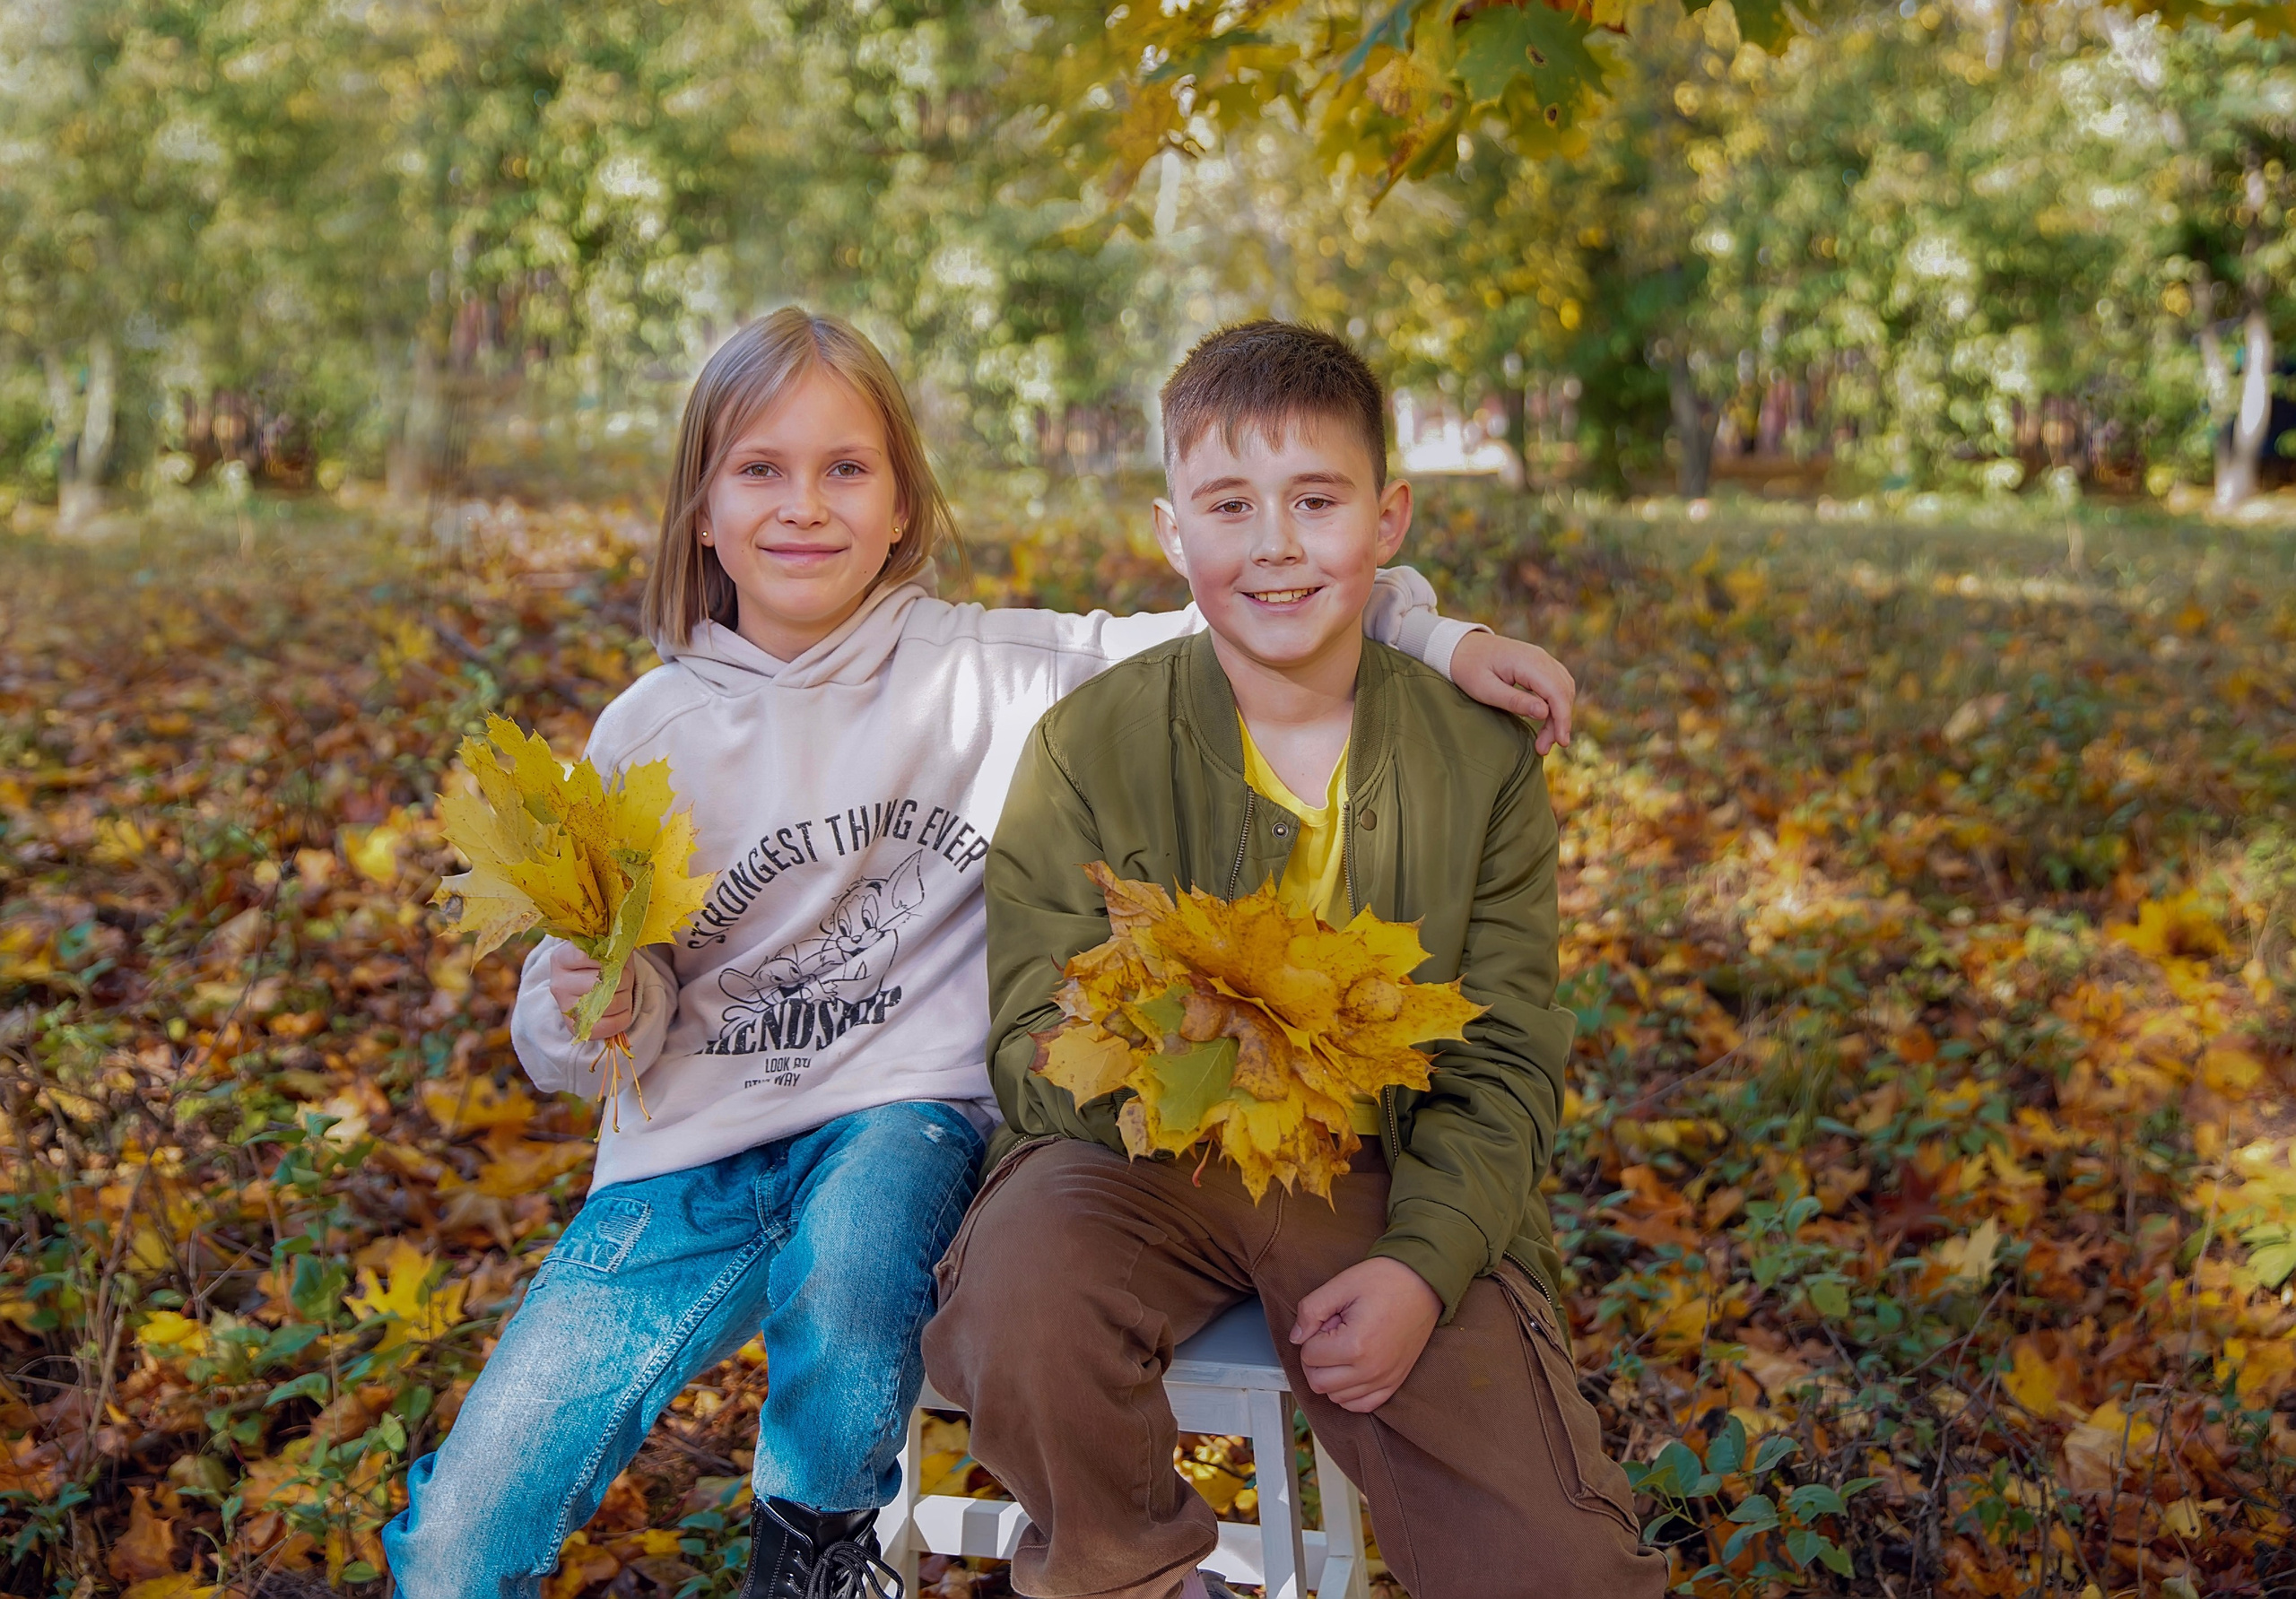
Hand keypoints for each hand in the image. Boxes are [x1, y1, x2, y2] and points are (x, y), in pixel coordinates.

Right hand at [547, 944, 636, 1037]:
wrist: (589, 985)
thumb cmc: (600, 962)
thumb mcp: (605, 947)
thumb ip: (612, 946)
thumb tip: (622, 949)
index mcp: (561, 958)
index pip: (586, 956)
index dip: (610, 957)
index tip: (616, 956)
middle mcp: (559, 984)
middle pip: (601, 983)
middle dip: (624, 978)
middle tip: (624, 976)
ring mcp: (566, 1008)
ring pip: (611, 1004)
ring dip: (626, 996)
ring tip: (621, 991)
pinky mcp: (577, 1028)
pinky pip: (612, 1024)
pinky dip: (624, 1015)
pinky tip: (620, 1007)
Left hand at [1289, 1257, 1441, 1413]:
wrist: (1424, 1283)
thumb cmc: (1385, 1280)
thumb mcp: (1341, 1285)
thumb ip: (1311, 1310)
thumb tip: (1296, 1337)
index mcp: (1356, 1346)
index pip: (1308, 1356)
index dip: (1313, 1334)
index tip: (1330, 1319)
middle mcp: (1371, 1370)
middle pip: (1318, 1381)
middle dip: (1316, 1358)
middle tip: (1332, 1334)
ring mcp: (1385, 1380)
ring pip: (1336, 1397)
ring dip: (1331, 1375)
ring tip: (1346, 1347)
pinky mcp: (1394, 1383)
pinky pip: (1361, 1405)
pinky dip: (1349, 1393)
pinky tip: (1350, 1370)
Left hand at [1450, 633, 1575, 754]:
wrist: (1460, 646)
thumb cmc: (1468, 668)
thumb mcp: (1486, 690)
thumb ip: (1515, 701)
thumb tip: (1544, 713)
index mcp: (1528, 662)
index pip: (1556, 692)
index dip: (1562, 719)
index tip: (1561, 743)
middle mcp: (1540, 658)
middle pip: (1563, 692)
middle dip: (1559, 722)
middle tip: (1543, 747)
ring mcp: (1541, 659)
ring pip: (1563, 689)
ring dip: (1559, 714)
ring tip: (1545, 739)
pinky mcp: (1538, 664)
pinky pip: (1557, 684)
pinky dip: (1556, 703)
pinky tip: (1547, 720)